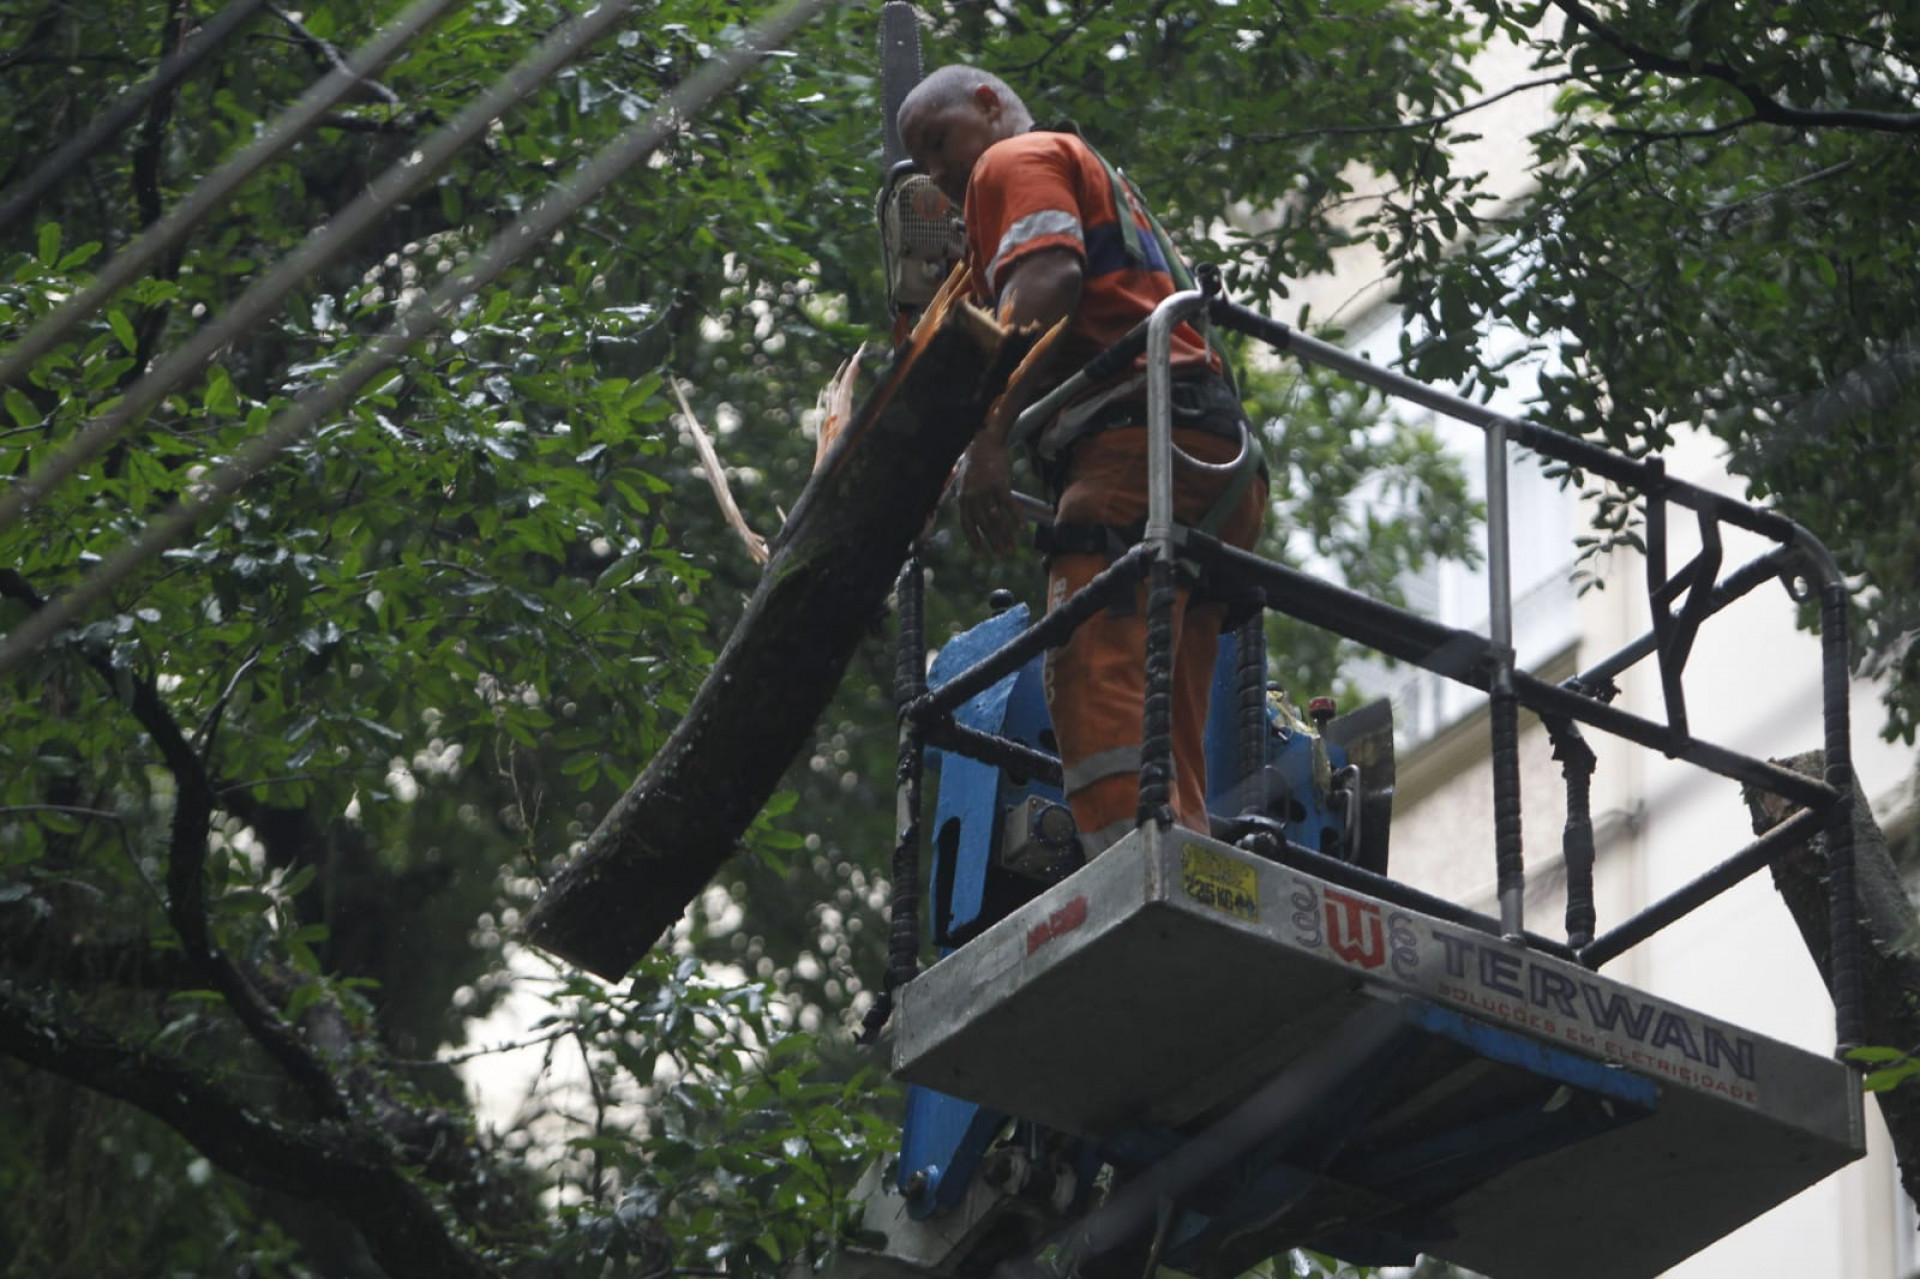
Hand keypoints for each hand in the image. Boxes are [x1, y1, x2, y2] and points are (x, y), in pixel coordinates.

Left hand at [955, 431, 1018, 556]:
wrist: (985, 443)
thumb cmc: (976, 461)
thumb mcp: (963, 481)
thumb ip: (965, 497)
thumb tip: (966, 510)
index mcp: (963, 499)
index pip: (967, 526)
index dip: (974, 541)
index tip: (981, 554)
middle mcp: (972, 498)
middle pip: (984, 526)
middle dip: (994, 543)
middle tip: (1002, 555)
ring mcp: (986, 492)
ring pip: (997, 519)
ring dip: (1005, 536)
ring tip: (1012, 548)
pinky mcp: (1000, 485)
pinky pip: (1009, 506)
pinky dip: (1016, 518)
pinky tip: (1023, 528)